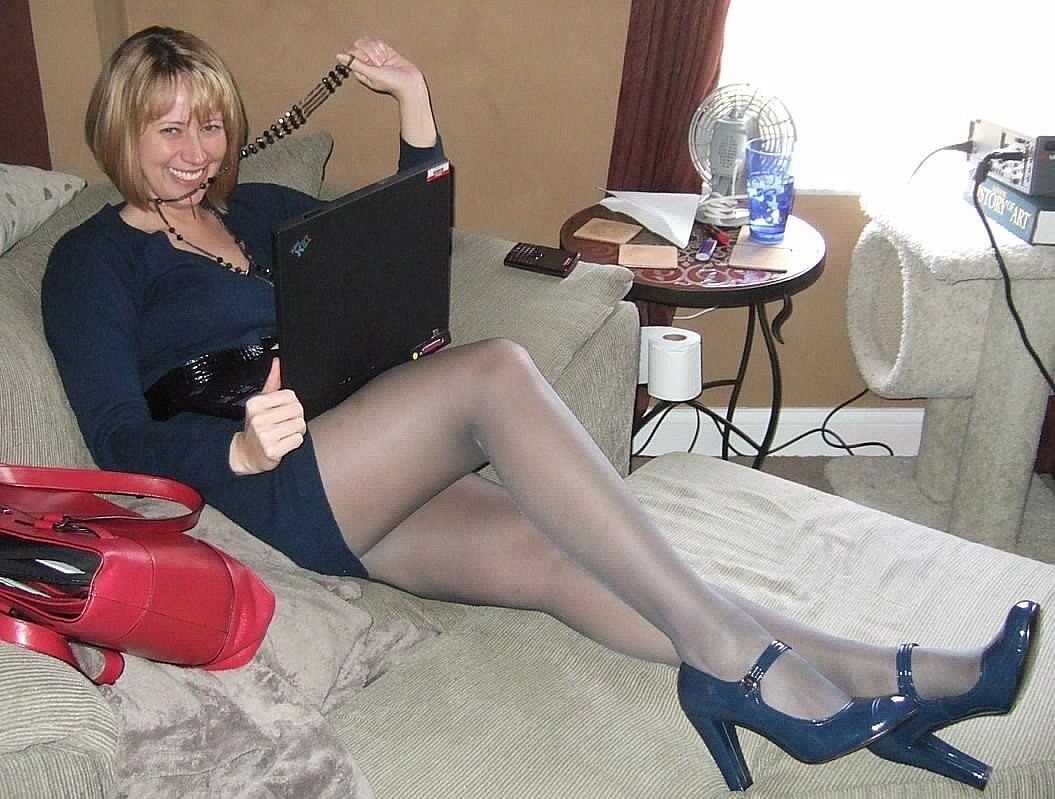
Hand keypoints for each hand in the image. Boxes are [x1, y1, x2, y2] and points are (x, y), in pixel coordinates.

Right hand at [229, 358, 305, 475]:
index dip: (292, 403)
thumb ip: (272, 382)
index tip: (284, 411)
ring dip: (297, 431)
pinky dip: (294, 442)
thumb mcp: (261, 403)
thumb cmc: (257, 426)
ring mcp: (264, 435)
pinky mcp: (272, 451)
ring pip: (299, 425)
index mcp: (255, 403)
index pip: (290, 395)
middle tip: (286, 424)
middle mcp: (258, 418)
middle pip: (297, 410)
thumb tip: (278, 361)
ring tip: (285, 433)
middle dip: (296, 418)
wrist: (246, 453)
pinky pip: (297, 440)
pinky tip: (284, 443)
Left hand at [337, 38, 424, 101]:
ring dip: (376, 50)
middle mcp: (365, 63)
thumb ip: (354, 64)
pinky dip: (382, 48)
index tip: (368, 62)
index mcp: (359, 70)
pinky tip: (387, 57)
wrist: (410, 82)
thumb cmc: (392, 83)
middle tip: (378, 64)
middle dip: (369, 53)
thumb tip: (339, 56)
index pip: (350, 53)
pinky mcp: (384, 51)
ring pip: (368, 42)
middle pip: (358, 45)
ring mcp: (374, 56)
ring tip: (383, 62)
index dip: (359, 54)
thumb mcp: (371, 74)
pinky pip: (377, 42)